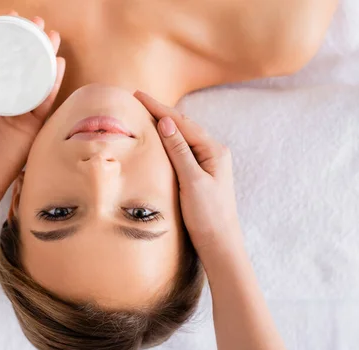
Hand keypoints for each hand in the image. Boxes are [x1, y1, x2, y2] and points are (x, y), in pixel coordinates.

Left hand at [0, 11, 65, 199]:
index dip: (6, 36)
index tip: (13, 18)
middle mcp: (6, 95)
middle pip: (23, 63)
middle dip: (32, 41)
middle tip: (39, 23)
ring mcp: (23, 108)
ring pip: (38, 77)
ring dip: (47, 56)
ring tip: (53, 37)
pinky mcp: (36, 123)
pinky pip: (47, 99)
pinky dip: (54, 81)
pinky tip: (59, 64)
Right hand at [134, 91, 243, 252]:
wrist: (220, 245)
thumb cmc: (208, 216)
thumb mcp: (192, 181)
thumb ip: (179, 151)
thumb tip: (166, 122)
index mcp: (214, 151)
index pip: (182, 123)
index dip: (158, 108)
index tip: (138, 95)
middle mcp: (214, 153)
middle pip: (184, 126)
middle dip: (161, 112)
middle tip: (138, 99)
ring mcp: (209, 164)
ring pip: (184, 137)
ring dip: (165, 124)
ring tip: (145, 113)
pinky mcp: (202, 176)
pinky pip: (183, 151)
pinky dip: (169, 141)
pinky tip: (160, 140)